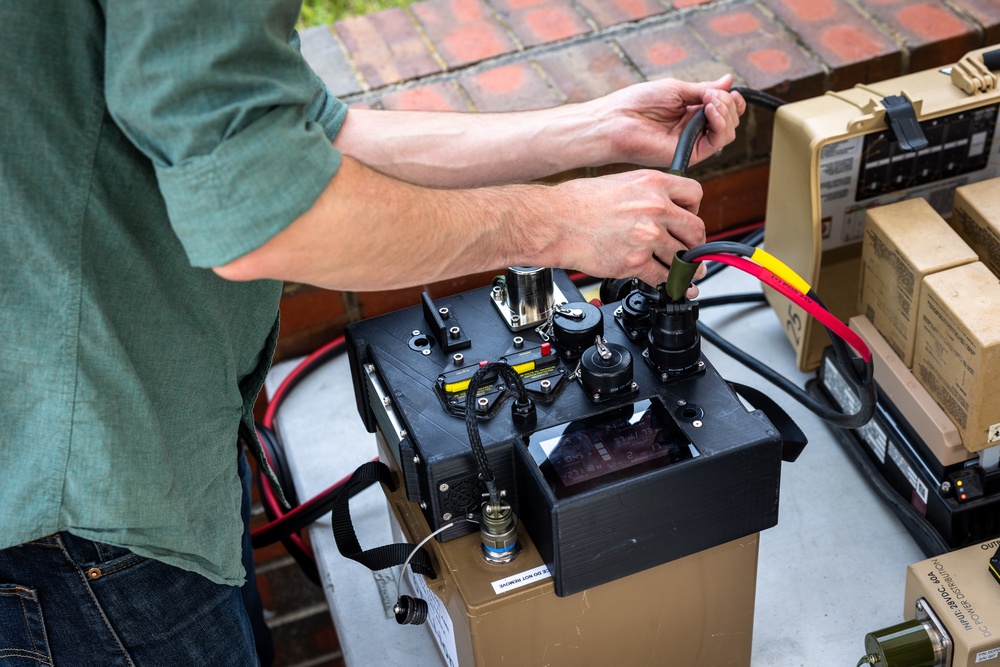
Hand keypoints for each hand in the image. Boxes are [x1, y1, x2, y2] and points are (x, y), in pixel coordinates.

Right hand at [538, 169, 705, 286]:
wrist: (554, 222)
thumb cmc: (576, 203)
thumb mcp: (619, 182)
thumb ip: (645, 194)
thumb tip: (660, 209)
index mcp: (652, 183)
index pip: (694, 195)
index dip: (694, 210)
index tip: (688, 221)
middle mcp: (655, 208)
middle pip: (695, 230)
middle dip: (695, 245)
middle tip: (691, 252)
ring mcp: (647, 236)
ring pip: (682, 258)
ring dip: (686, 269)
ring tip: (686, 275)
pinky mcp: (635, 262)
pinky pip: (663, 277)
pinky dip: (671, 286)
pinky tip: (674, 289)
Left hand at [583, 74, 745, 168]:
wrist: (617, 120)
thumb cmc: (639, 102)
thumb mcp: (676, 89)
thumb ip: (704, 89)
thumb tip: (729, 81)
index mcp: (690, 112)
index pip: (723, 110)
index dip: (732, 101)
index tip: (731, 91)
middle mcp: (693, 129)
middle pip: (730, 121)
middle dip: (728, 104)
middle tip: (712, 95)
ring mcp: (692, 142)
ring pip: (727, 133)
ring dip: (726, 113)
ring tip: (711, 101)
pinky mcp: (689, 154)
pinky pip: (716, 143)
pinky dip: (720, 125)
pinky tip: (710, 111)